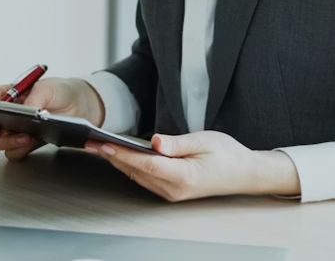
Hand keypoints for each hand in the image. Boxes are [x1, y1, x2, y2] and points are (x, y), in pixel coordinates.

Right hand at [0, 77, 104, 160]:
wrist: (84, 107)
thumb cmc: (63, 91)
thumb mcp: (49, 89)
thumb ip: (34, 99)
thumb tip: (25, 111)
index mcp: (11, 94)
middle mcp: (11, 113)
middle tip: (1, 132)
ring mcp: (19, 129)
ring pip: (0, 142)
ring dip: (8, 142)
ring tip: (25, 137)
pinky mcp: (29, 143)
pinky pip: (15, 152)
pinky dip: (19, 150)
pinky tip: (30, 143)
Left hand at [84, 131, 299, 201]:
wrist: (244, 174)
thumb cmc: (227, 155)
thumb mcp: (204, 141)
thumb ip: (177, 143)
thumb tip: (154, 141)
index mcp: (183, 176)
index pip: (145, 164)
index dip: (122, 154)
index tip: (103, 145)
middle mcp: (174, 189)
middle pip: (136, 171)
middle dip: (111, 156)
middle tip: (90, 141)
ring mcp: (171, 192)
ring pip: (137, 176)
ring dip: (117, 162)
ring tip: (98, 145)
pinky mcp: (171, 190)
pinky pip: (145, 178)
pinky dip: (130, 166)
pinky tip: (119, 154)